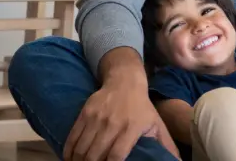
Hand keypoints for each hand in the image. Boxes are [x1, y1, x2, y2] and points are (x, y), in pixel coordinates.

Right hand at [64, 80, 178, 160]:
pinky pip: (72, 137)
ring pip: (82, 149)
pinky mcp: (84, 113)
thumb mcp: (157, 125)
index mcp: (132, 128)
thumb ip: (166, 146)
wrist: (125, 81)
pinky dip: (69, 152)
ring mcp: (96, 118)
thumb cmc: (143, 109)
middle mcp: (113, 123)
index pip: (117, 155)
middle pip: (95, 155)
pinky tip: (70, 159)